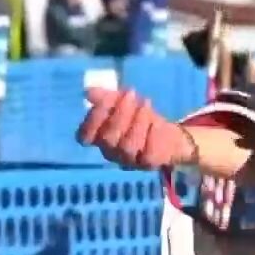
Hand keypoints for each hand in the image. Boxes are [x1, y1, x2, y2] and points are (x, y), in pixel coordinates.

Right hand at [77, 88, 193, 169]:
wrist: (169, 136)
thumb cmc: (139, 118)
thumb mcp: (123, 103)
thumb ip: (106, 97)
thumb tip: (89, 91)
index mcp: (99, 139)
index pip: (85, 136)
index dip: (94, 117)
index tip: (108, 98)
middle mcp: (111, 152)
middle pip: (108, 138)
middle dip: (119, 113)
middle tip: (131, 95)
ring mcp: (129, 160)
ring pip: (128, 146)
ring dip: (137, 121)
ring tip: (145, 103)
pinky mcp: (149, 163)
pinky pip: (149, 152)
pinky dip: (152, 134)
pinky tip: (156, 121)